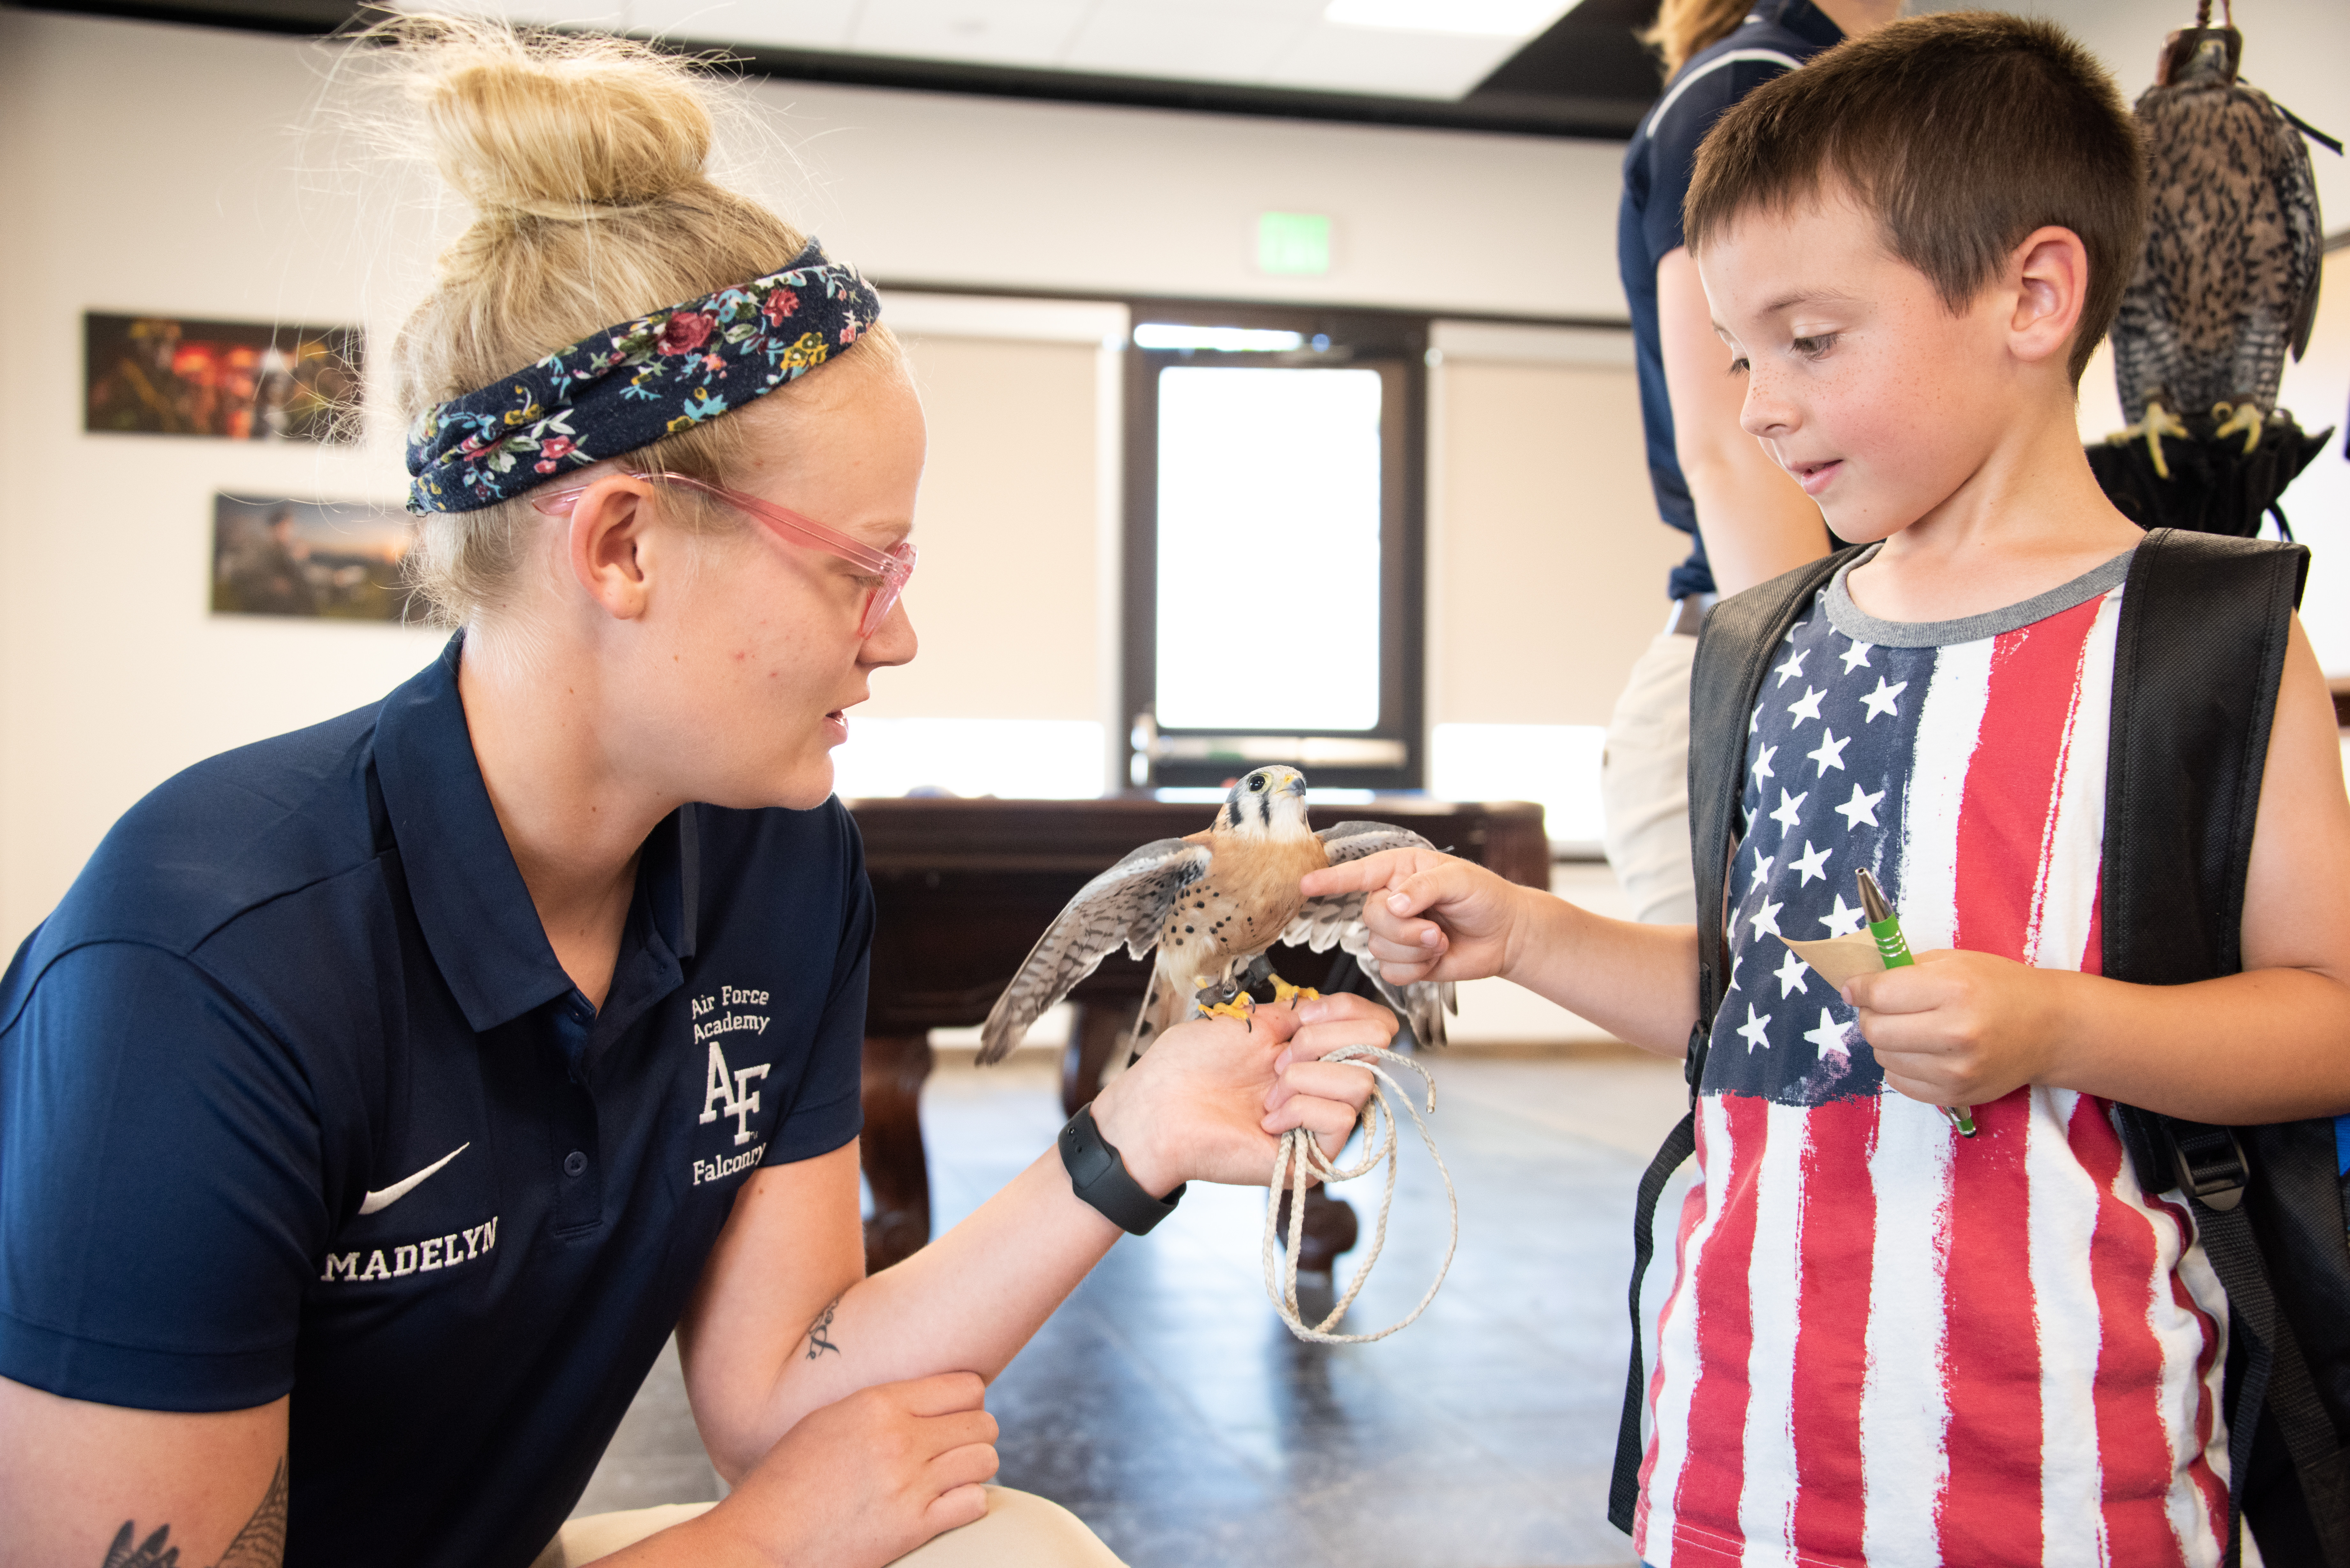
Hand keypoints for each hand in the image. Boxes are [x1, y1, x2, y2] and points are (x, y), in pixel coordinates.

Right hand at [678, 1373, 997, 1567]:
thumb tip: (930, 1401)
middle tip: (954, 1446)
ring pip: (985, 1460)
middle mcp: (899, 1439)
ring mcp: (908, 1485)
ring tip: (953, 1474)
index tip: (955, 1414)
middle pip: (982, 1423)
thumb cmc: (788, 1480)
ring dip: (974, 1467)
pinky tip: (947, 1504)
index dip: (967, 1400)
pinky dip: (968, 1502)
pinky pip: (973, 1502)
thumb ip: (882, 1406)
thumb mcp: (829, 1420)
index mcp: (877, 1404)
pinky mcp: (912, 1527)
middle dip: (975, 1433)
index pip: (965, 1386)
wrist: (762, 1540)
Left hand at [1090, 992, 1391, 1193]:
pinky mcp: (1316, 1158)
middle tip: (1276, 1059)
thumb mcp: (1255, 1022)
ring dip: (1304, 1077)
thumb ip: (1303, 1015)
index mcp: (1313, 1051)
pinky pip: (1341, 1118)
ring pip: (1361, 1083)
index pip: (1375, 1025)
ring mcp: (1323, 1124)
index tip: (1307, 1015)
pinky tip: (1267, 1119)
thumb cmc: (1193, 1064)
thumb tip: (1339, 1015)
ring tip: (1267, 1093)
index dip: (1351, 1011)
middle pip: (1377, 1046)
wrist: (1160, 1106)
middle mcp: (1325, 1086)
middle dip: (1322, 1040)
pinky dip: (1300, 1109)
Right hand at [1299, 848, 1529, 988]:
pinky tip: (1435, 959)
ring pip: (1378, 948)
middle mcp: (1391, 899)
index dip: (1332, 879)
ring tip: (1441, 940)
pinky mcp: (1403, 962)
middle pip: (1370, 917)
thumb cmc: (1485, 898)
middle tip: (1437, 930)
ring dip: (1415, 951)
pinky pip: (1389, 972)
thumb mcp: (1461, 879)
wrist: (1505, 935)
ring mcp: (1395, 933)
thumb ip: (1425, 887)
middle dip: (1405, 929)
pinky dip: (1416, 970)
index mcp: (1399, 871)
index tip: (1306, 884)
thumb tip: (1395, 904)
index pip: (1358, 873)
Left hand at [1845, 949, 2068, 1108]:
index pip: (1879, 995)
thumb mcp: (1954, 962)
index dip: (1859, 989)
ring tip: (1911, 1029)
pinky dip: (1901, 1066)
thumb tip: (1854, 985)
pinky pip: (1899, 1083)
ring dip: (1887, 1042)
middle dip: (1871, 1016)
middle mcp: (1956, 1033)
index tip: (1855, 987)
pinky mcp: (1956, 1095)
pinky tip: (1923, 1051)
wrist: (2049, 1029)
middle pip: (1875, 1031)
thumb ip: (1903, 969)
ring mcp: (1957, 1071)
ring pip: (1884, 1058)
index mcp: (1955, 991)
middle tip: (1884, 1008)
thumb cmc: (1998, 987)